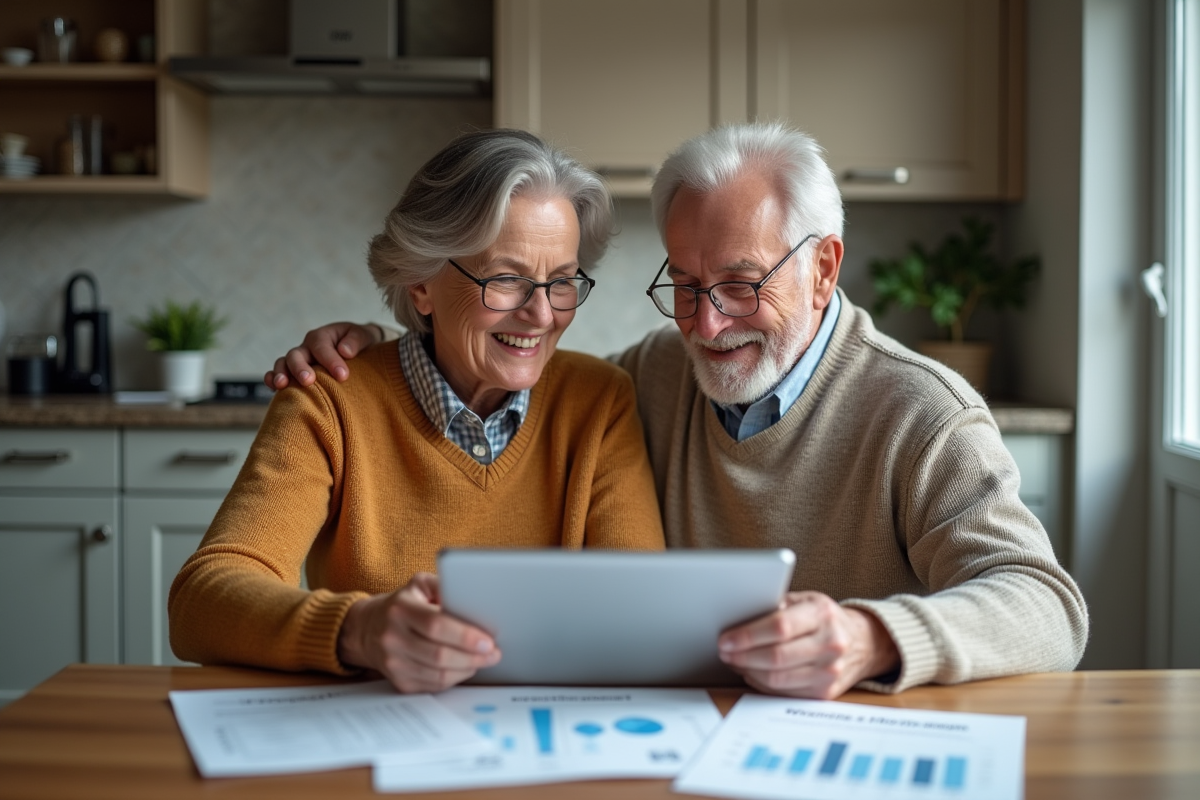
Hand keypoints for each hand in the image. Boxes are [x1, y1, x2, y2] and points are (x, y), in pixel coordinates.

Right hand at [263, 322, 382, 389]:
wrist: (357, 350)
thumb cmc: (359, 344)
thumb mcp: (363, 336)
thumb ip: (355, 341)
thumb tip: (345, 351)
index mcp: (322, 336)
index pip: (322, 347)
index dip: (330, 361)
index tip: (343, 376)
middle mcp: (306, 348)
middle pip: (296, 354)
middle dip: (301, 368)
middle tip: (309, 381)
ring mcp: (298, 360)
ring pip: (283, 363)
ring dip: (282, 374)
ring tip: (283, 385)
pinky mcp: (293, 373)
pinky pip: (277, 373)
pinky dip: (272, 379)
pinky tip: (274, 388)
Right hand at [336, 573, 500, 692]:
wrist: (368, 628)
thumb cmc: (403, 604)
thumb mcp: (420, 585)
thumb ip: (445, 587)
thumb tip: (474, 599)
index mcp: (400, 609)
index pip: (436, 625)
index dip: (465, 636)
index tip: (488, 640)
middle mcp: (392, 637)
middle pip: (439, 654)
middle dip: (473, 656)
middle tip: (493, 653)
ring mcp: (393, 663)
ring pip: (437, 675)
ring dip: (467, 669)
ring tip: (483, 660)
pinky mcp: (398, 681)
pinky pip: (432, 686)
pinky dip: (454, 679)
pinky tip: (464, 668)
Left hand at [717, 591, 898, 698]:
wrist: (863, 642)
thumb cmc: (823, 618)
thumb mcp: (805, 600)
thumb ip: (776, 606)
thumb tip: (737, 616)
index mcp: (822, 614)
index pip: (779, 627)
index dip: (748, 635)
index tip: (726, 639)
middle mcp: (831, 643)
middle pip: (776, 657)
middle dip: (743, 655)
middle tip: (724, 651)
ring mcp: (830, 671)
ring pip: (778, 678)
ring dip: (748, 671)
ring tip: (734, 661)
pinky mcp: (825, 692)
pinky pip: (784, 692)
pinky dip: (762, 683)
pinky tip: (752, 672)